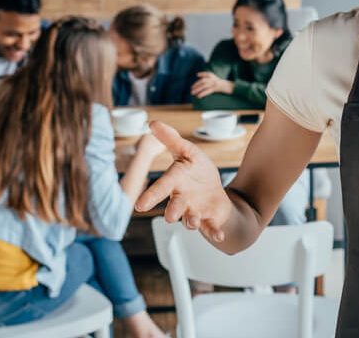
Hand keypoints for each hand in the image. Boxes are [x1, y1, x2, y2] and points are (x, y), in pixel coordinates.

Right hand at [136, 121, 231, 241]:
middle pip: (175, 206)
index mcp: (176, 183)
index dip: (151, 196)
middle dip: (172, 211)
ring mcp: (196, 211)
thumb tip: (153, 122)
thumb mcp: (187, 152)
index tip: (139, 206)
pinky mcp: (210, 219)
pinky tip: (219, 236)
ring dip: (191, 221)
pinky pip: (211, 228)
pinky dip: (214, 232)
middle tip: (170, 217)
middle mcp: (182, 200)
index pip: (162, 187)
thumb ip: (171, 139)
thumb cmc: (196, 173)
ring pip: (190, 219)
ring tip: (193, 222)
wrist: (213, 194)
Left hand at [191, 71, 233, 97]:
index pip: (207, 74)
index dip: (202, 74)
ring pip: (204, 86)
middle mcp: (214, 79)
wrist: (231, 88)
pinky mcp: (216, 88)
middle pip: (203, 81)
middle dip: (196, 84)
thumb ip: (210, 79)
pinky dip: (202, 93)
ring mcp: (215, 83)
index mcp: (214, 76)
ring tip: (193, 93)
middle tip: (191, 88)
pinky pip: (208, 91)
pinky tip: (199, 96)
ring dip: (197, 89)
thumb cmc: (223, 86)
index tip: (197, 75)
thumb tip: (201, 79)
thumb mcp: (216, 81)